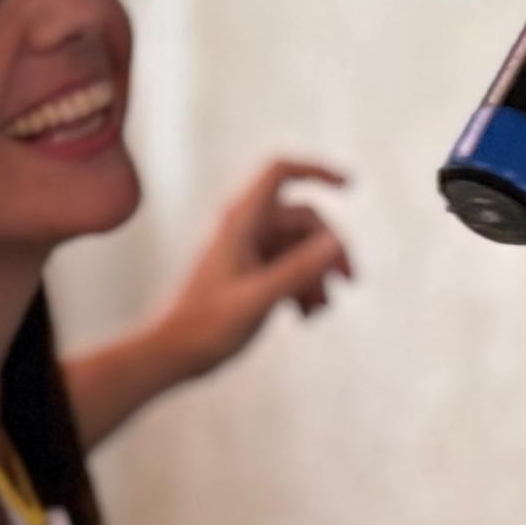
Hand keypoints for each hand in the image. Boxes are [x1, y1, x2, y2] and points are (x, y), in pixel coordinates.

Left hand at [151, 159, 354, 381]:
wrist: (175, 353)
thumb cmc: (208, 326)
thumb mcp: (259, 298)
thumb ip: (298, 269)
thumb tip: (335, 242)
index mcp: (241, 221)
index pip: (279, 172)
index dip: (316, 170)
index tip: (350, 186)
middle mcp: (246, 229)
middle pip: (303, 217)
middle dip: (329, 246)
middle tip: (349, 280)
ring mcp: (249, 251)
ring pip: (300, 247)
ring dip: (318, 273)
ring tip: (321, 309)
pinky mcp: (251, 274)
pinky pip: (289, 267)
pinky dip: (304, 286)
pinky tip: (306, 316)